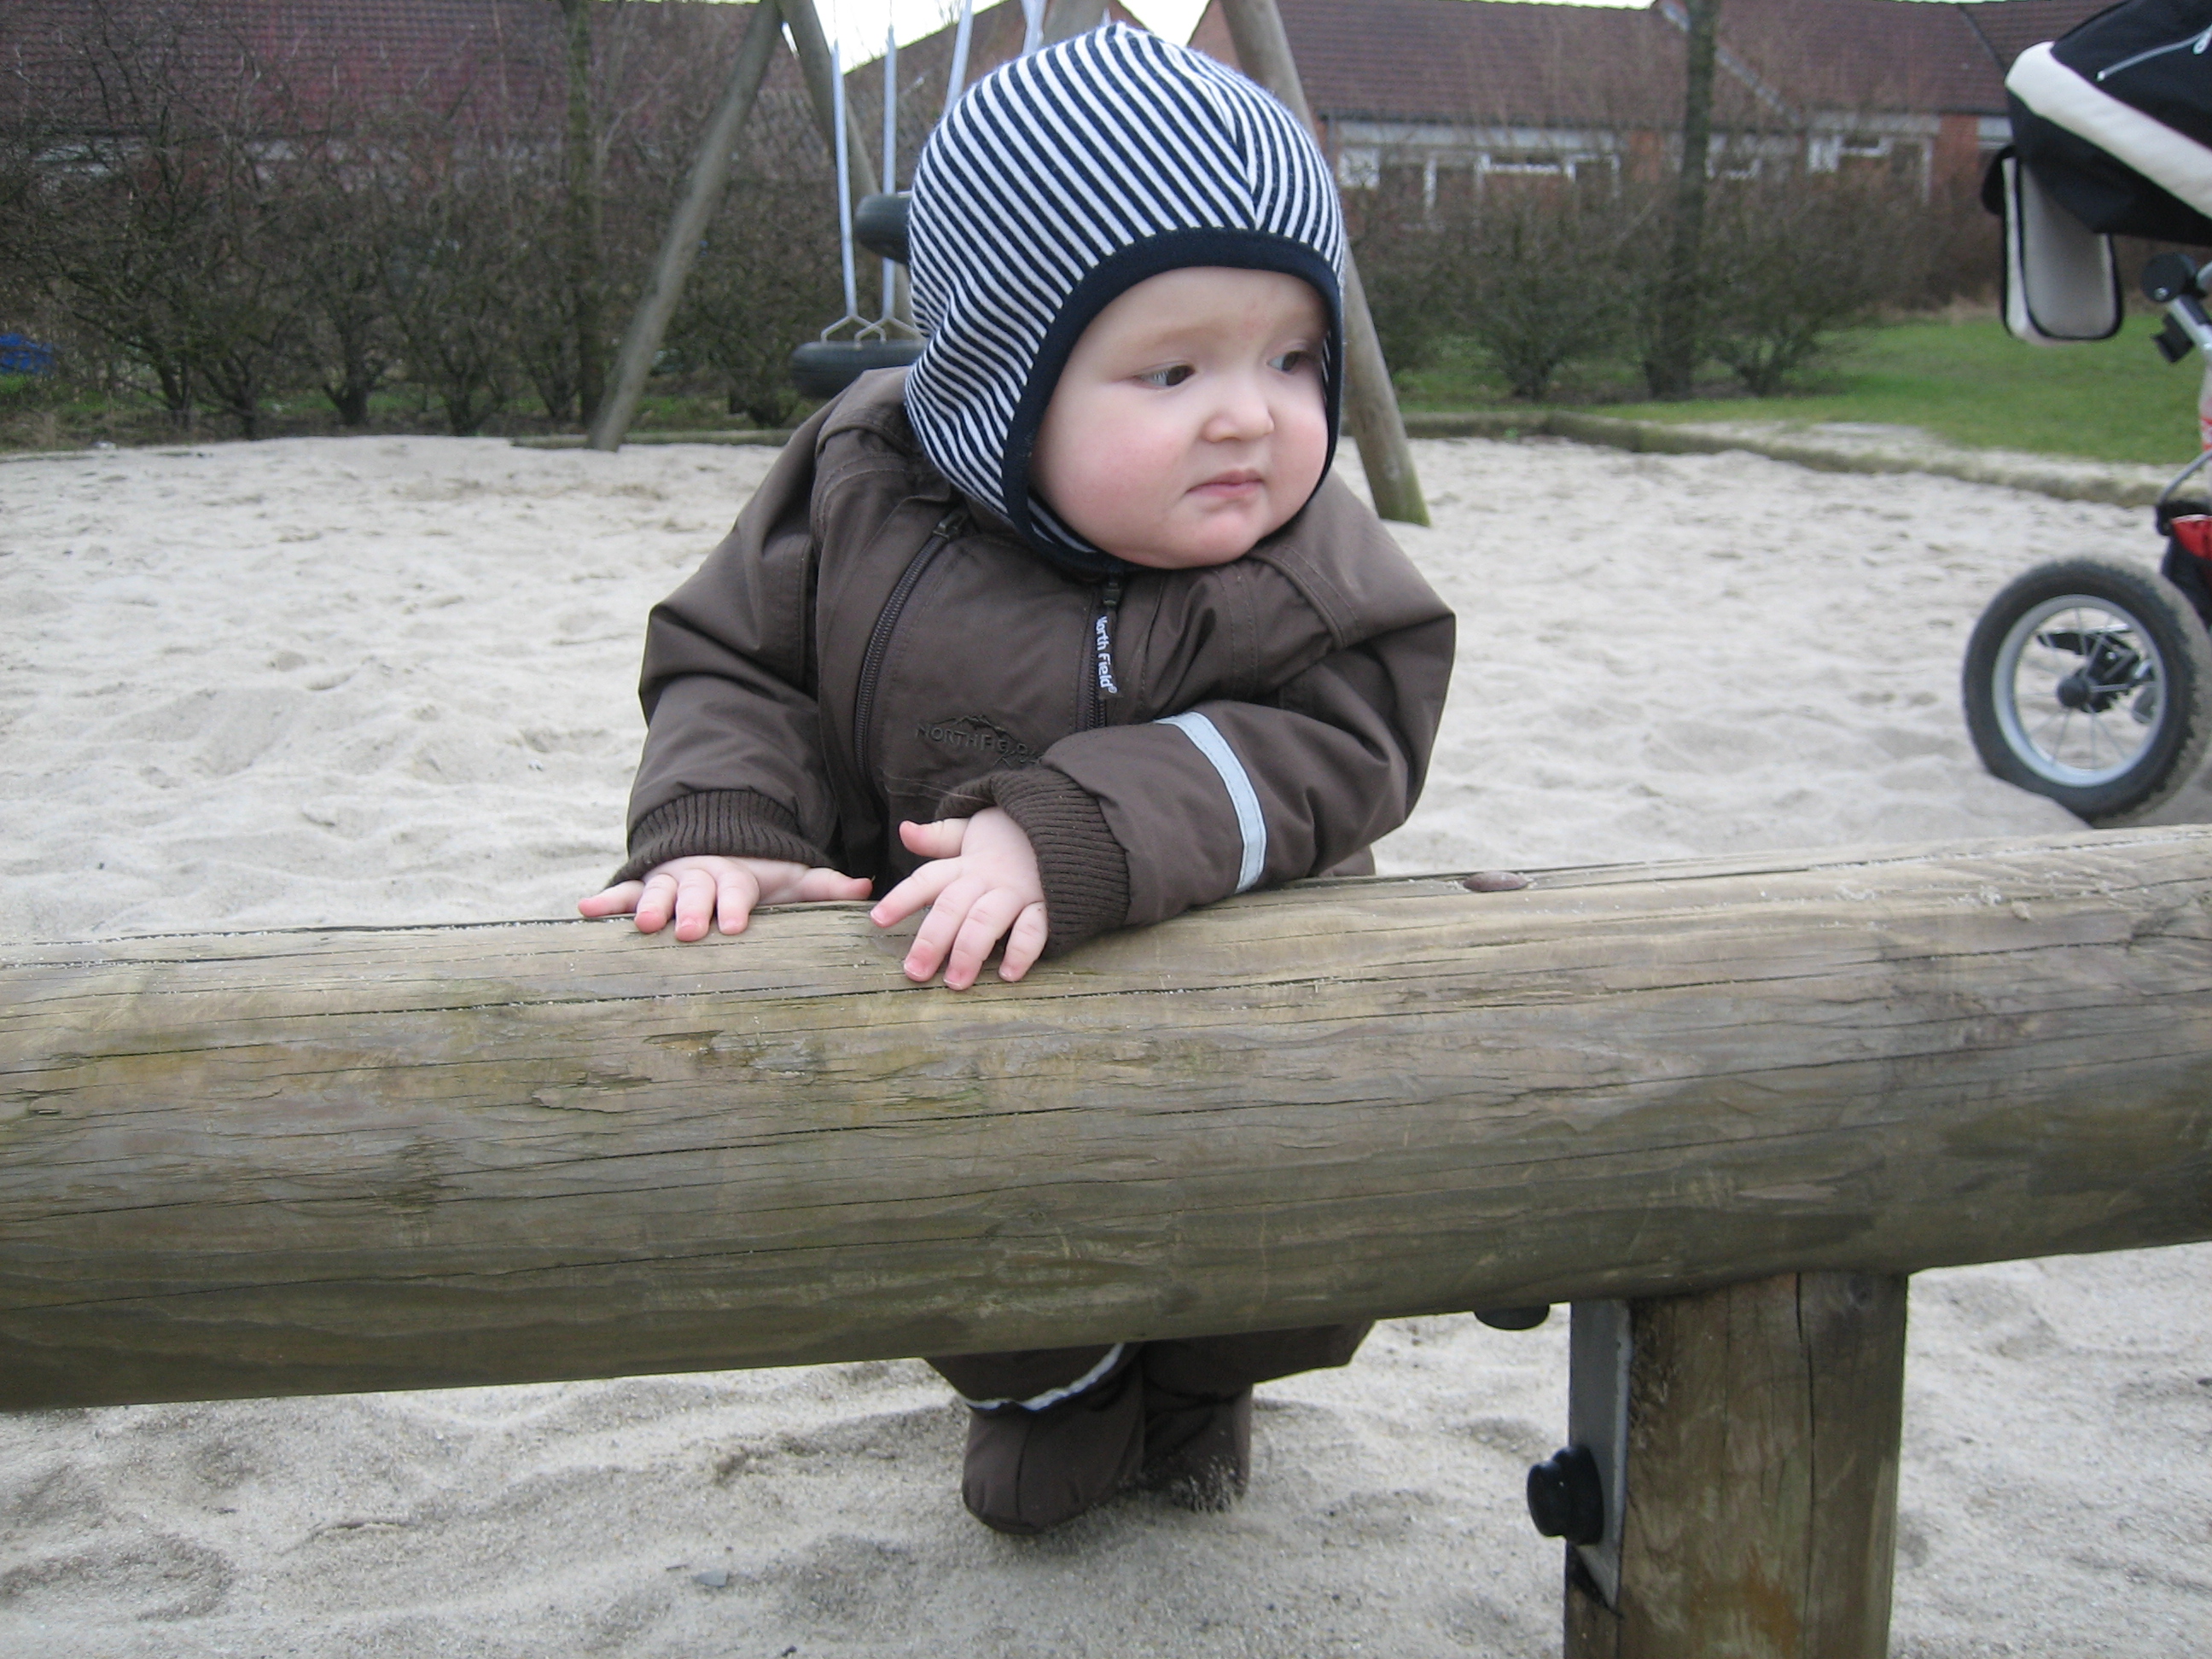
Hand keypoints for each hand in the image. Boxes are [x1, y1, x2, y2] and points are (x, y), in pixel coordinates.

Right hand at [579, 855, 869, 941]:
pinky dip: (605, 901)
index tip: (734, 924)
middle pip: (694, 890)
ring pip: (657, 891)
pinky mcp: (647, 886)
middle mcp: (700, 875)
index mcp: (736, 877)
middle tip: (688, 930)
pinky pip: (624, 891)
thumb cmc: (760, 877)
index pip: (735, 891)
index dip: (733, 905)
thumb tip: (867, 889)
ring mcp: (670, 879)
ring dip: (648, 907)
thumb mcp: (795, 878)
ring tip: (639, 925)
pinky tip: (584, 911)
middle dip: (690, 909)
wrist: (720, 845)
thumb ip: (826, 886)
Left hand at [870, 809, 1047, 988]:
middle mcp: (987, 879)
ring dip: (970, 951)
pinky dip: (1022, 951)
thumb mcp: (975, 830)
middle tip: (915, 972)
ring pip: (987, 920)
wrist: (1072, 824)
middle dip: (932, 939)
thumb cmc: (1016, 836)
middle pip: (952, 906)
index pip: (928, 880)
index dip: (902, 899)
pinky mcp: (1048, 905)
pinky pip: (1035, 929)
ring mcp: (1018, 892)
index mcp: (967, 864)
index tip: (877, 921)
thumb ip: (940, 837)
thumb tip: (905, 831)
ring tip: (955, 982)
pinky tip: (1008, 975)